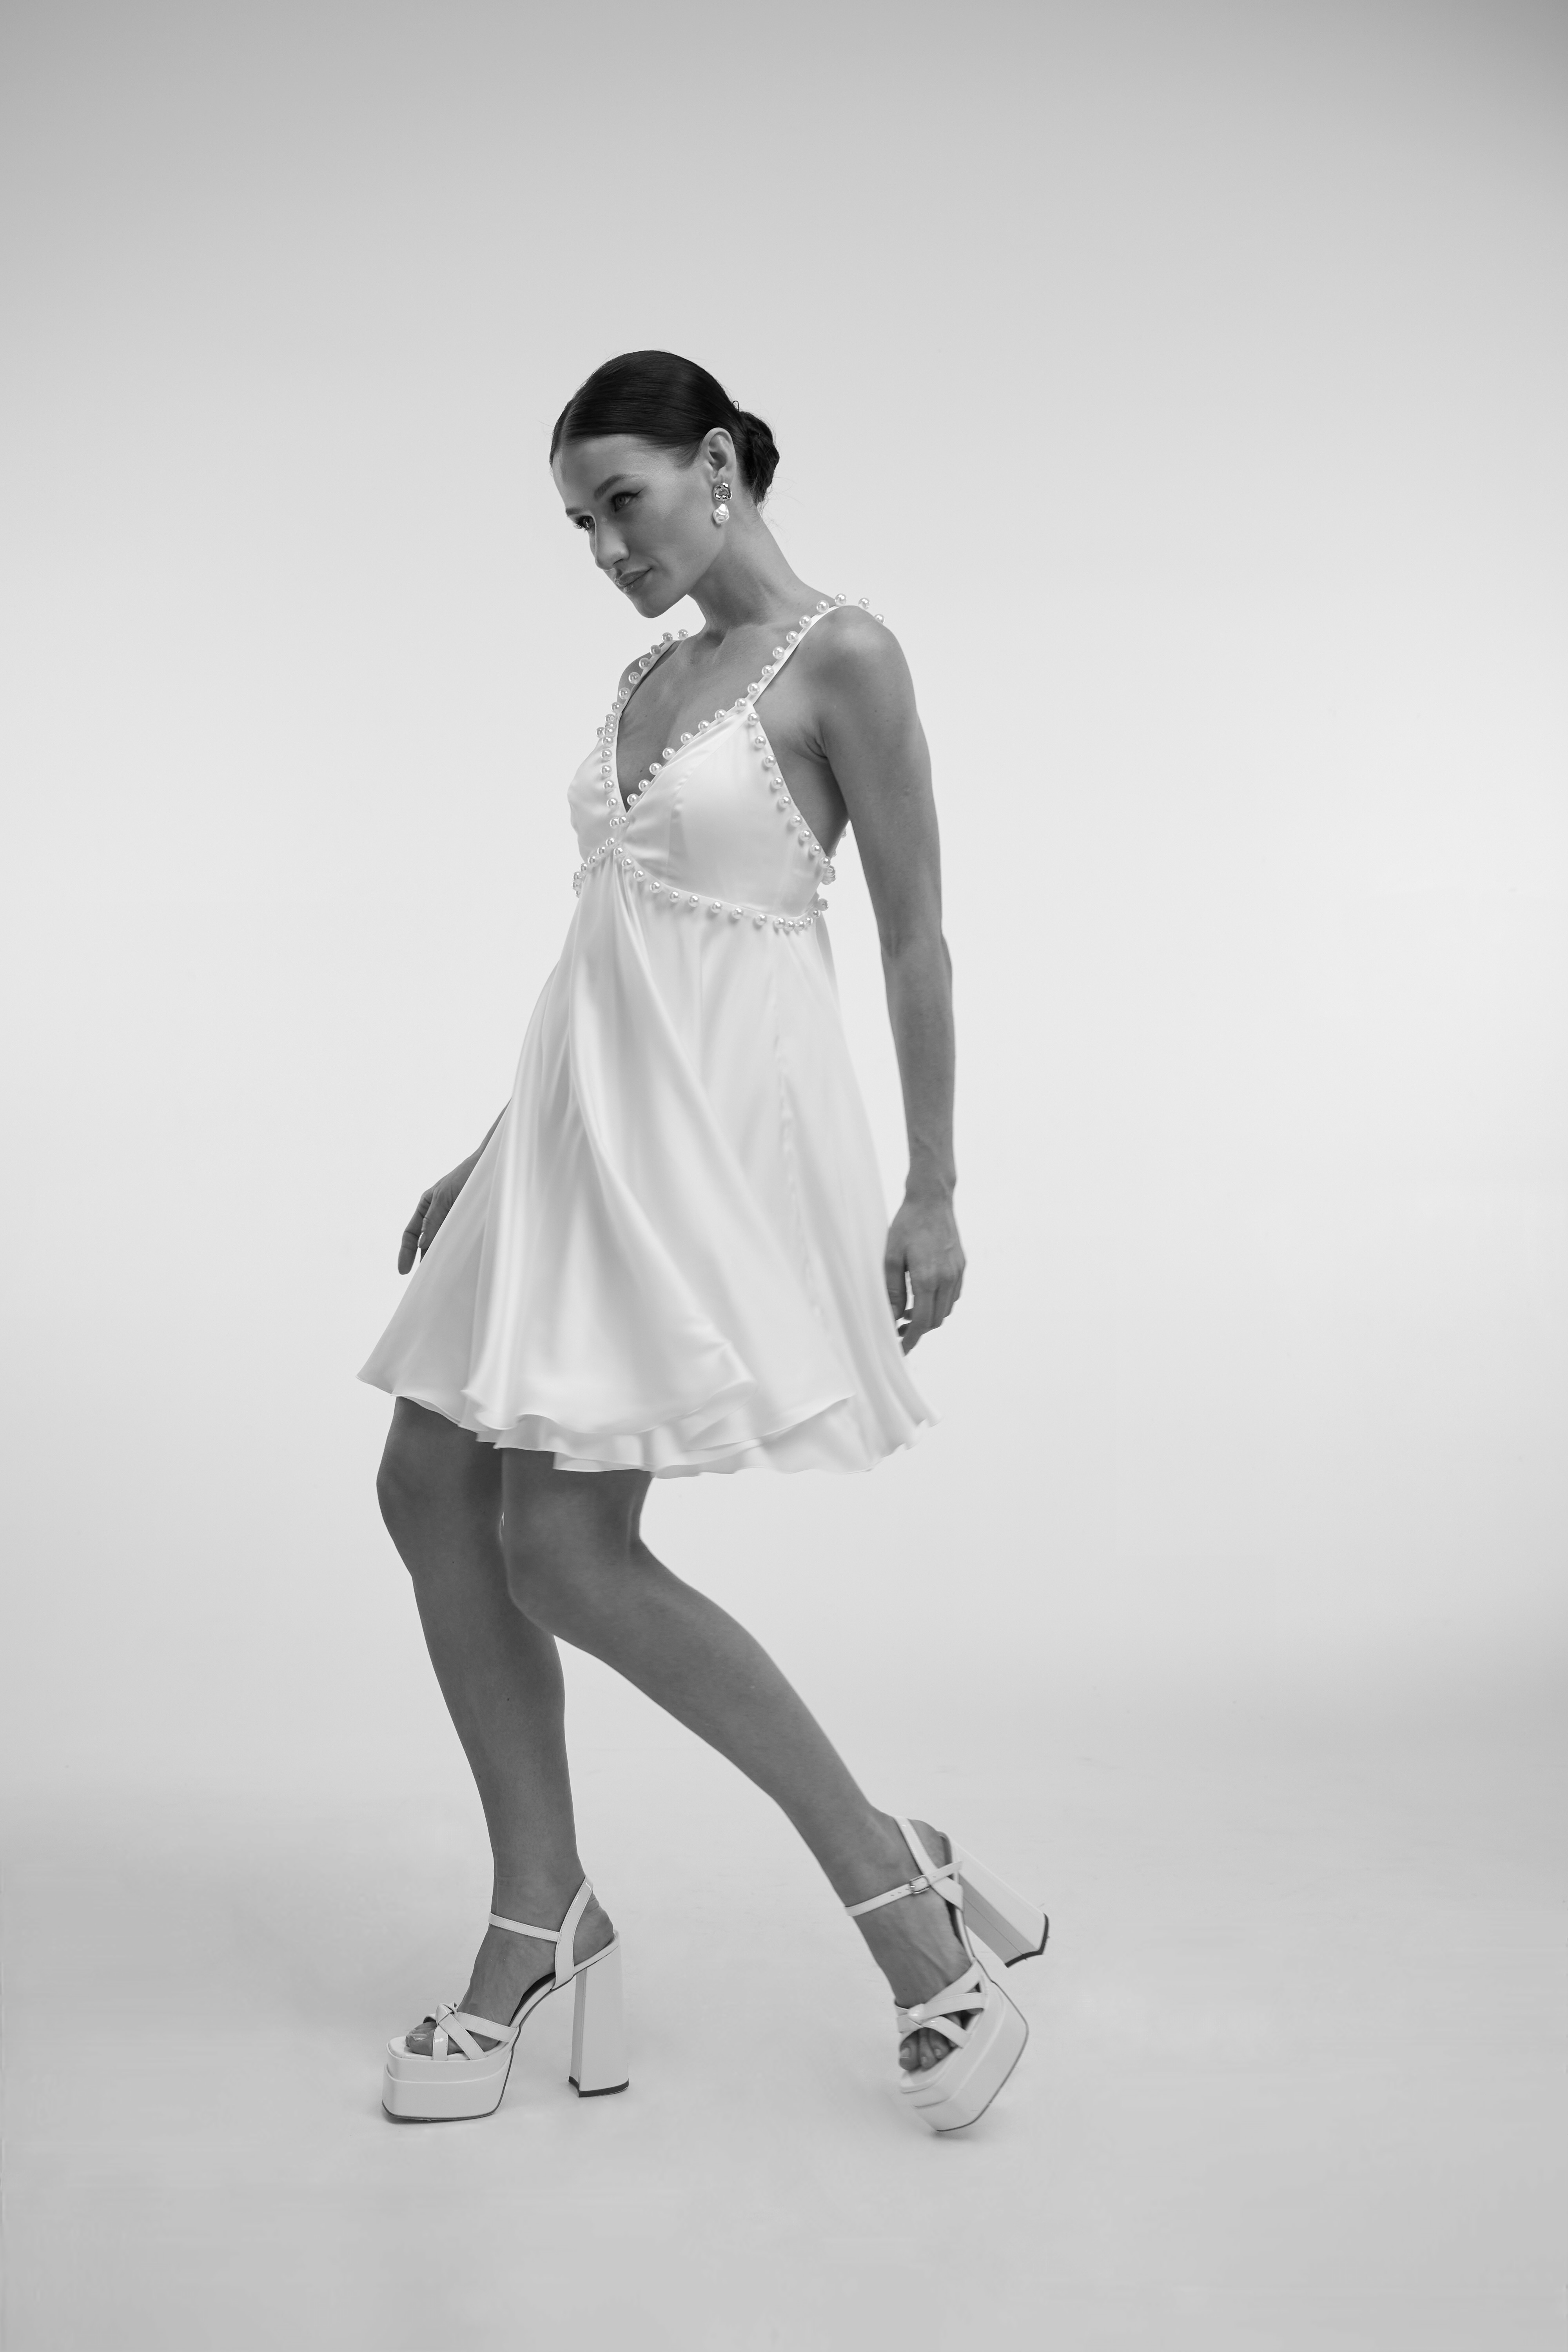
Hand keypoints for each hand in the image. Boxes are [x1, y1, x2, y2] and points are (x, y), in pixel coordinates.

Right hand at [397, 1154, 477, 1274]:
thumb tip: (423, 1245)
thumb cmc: (467, 1175)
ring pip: (444, 1245)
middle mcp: (439, 1216)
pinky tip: (461, 1265)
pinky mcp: (472, 1225)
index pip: (411, 1234)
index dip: (406, 1252)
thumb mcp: (444, 1197)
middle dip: (424, 1261)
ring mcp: (456, 1221)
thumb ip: (432, 1221)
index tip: (403, 1271)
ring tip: (443, 1277)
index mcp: (427, 1206)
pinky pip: (462, 1242)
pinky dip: (459, 1254)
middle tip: (425, 1281)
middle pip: (426, 1244)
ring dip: (443, 1259)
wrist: (494, 1165)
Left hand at [884, 1190, 964, 1352]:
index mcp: (928, 1278)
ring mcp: (957, 1273)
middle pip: (935, 1320)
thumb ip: (892, 1289)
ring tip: (907, 1313)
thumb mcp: (891, 1257)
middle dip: (917, 1331)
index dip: (910, 1339)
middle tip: (898, 1330)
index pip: (921, 1321)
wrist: (932, 1200)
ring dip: (928, 1317)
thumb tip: (891, 1316)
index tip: (901, 1348)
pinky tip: (923, 1296)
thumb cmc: (907, 1225)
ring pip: (946, 1309)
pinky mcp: (961, 1266)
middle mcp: (947, 1279)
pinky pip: (952, 1295)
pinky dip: (939, 1304)